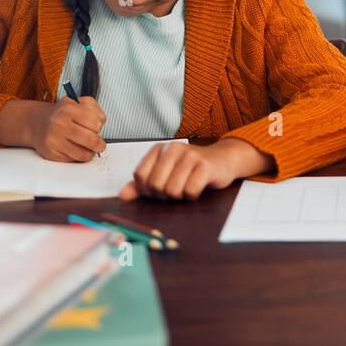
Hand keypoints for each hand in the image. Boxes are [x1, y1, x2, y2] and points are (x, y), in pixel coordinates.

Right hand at [31, 96, 105, 161]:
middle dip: (100, 144)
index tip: (97, 127)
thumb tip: (101, 122)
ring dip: (91, 152)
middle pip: (91, 140)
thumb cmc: (62, 114)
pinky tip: (77, 149)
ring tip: (89, 147)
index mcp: (68, 109)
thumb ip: (94, 109)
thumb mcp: (78, 102)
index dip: (100, 126)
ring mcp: (54, 140)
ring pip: (84, 153)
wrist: (38, 122)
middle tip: (99, 143)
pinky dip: (79, 156)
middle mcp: (59, 124)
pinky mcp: (51, 153)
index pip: (95, 123)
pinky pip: (73, 159)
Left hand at [118, 139, 263, 201]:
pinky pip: (190, 191)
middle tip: (176, 189)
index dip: (147, 190)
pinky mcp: (206, 166)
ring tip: (187, 186)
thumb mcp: (165, 175)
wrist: (223, 160)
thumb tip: (122, 195)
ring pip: (172, 190)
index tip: (159, 189)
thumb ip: (142, 185)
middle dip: (164, 195)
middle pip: (155, 185)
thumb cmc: (192, 170)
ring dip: (180, 196)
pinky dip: (193, 195)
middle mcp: (174, 149)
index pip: (140, 176)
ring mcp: (191, 156)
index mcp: (160, 149)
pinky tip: (198, 186)